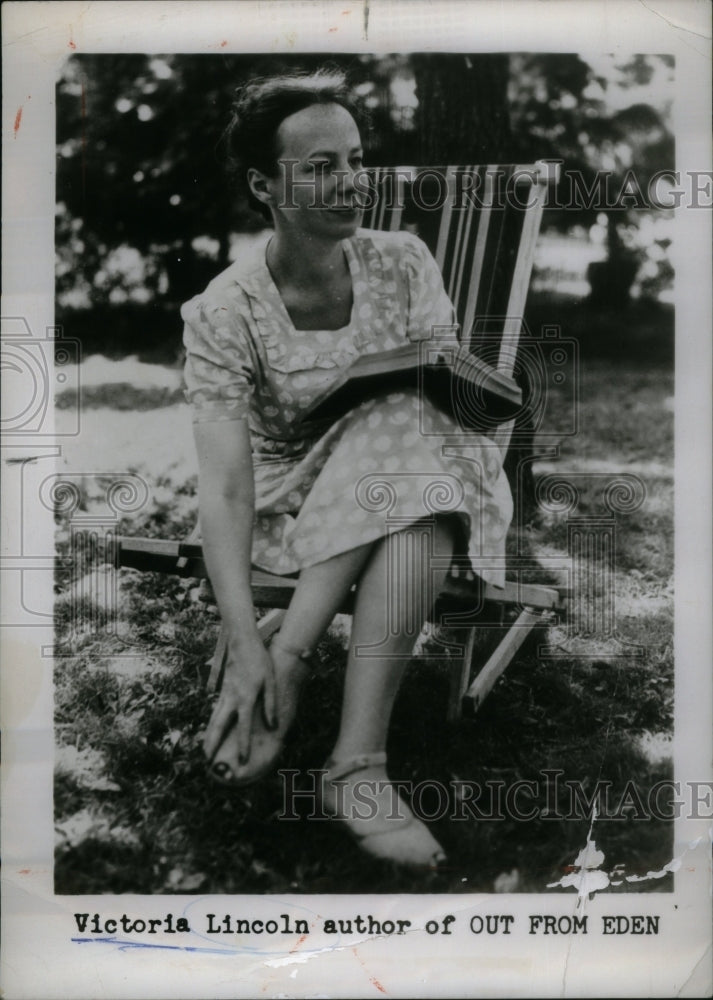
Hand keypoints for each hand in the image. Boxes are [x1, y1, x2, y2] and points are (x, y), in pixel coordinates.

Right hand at [203, 635, 276, 768]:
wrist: (242, 642)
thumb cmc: (259, 661)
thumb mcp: (270, 680)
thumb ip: (270, 704)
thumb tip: (273, 726)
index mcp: (245, 698)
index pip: (244, 726)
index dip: (243, 744)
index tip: (242, 760)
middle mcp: (231, 699)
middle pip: (219, 726)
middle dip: (213, 744)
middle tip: (207, 761)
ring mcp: (224, 694)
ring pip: (214, 719)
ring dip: (208, 736)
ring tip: (204, 751)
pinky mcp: (222, 691)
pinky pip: (215, 711)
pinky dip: (211, 724)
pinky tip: (210, 731)